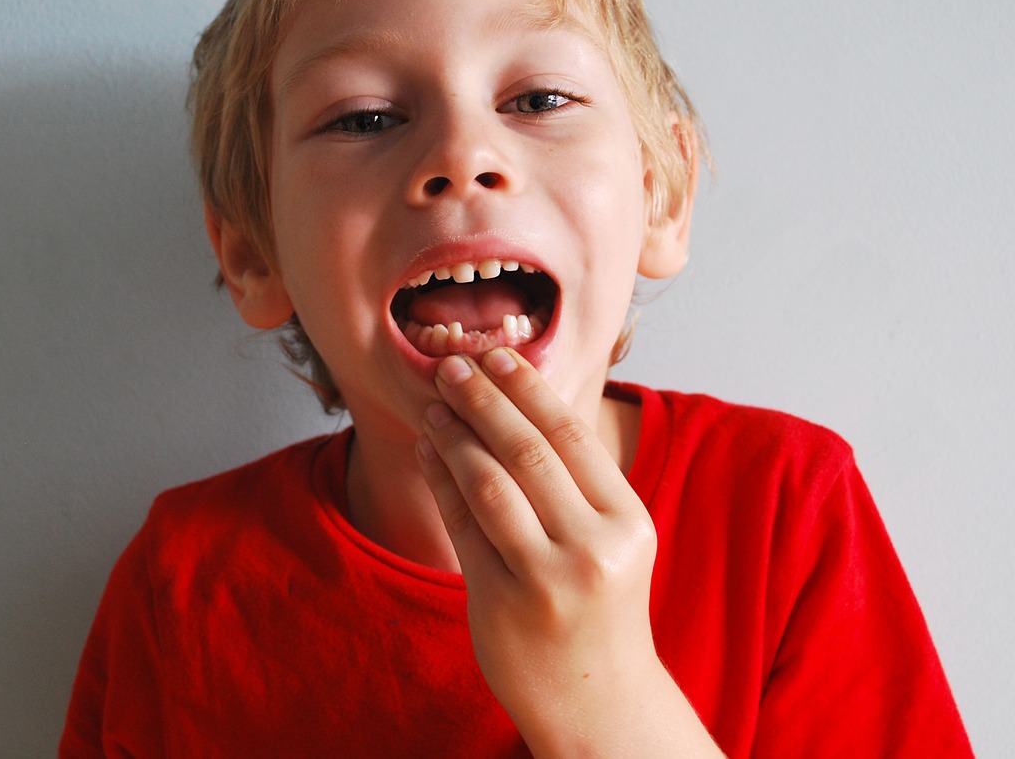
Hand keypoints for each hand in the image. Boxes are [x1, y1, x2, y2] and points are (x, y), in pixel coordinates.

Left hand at [416, 348, 720, 755]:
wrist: (599, 701)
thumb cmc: (600, 606)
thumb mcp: (612, 541)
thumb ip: (577, 482)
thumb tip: (515, 401)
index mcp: (628, 523)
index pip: (571, 436)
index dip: (528, 389)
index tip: (496, 355)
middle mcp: (593, 549)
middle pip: (527, 452)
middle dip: (483, 400)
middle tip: (452, 366)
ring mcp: (546, 579)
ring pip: (489, 484)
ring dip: (455, 436)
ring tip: (434, 406)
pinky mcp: (501, 603)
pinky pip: (463, 525)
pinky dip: (442, 481)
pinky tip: (429, 452)